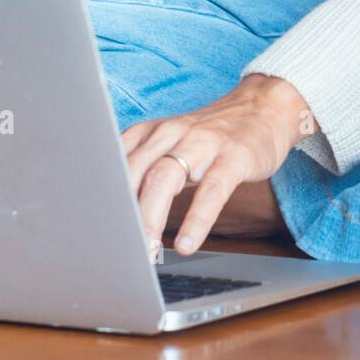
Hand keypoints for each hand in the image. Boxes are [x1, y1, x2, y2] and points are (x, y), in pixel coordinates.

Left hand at [121, 75, 310, 257]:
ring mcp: (203, 143)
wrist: (263, 107)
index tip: (96, 229)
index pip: (115, 164)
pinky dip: (197, 220)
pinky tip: (187, 243)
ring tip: (148, 252)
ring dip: (151, 218)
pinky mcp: (233, 157)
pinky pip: (212, 190)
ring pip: (165, 178)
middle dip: (123, 214)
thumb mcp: (171, 143)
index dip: (102, 197)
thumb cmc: (213, 135)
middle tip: (119, 250)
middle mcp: (171, 133)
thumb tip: (115, 211)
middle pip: (135, 172)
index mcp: (151, 132)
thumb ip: (145, 167)